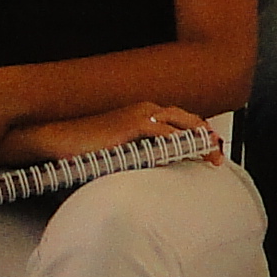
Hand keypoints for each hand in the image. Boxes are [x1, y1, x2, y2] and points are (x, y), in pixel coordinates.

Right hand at [2, 102, 207, 161]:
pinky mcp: (131, 125)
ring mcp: (139, 115)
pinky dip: (178, 142)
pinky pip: (163, 133)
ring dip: (197, 140)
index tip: (210, 149)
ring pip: (180, 124)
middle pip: (187, 119)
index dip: (198, 133)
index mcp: (144, 113)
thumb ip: (140, 153)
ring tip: (210, 155)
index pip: (180, 120)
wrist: (59, 138)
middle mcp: (146, 109)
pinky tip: (188, 153)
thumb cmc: (85, 147)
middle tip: (218, 152)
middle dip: (205, 135)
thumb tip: (156, 168)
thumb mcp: (119, 149)